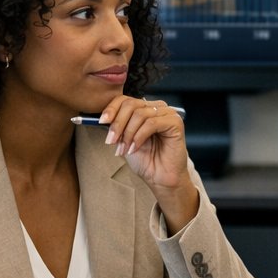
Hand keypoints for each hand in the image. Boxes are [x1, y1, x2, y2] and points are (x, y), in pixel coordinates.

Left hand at [98, 96, 198, 230]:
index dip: (111, 109)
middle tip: (111, 141)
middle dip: (117, 124)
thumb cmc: (145, 160)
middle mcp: (157, 107)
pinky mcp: (175, 122)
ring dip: (128, 134)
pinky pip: (151, 123)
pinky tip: (135, 148)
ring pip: (139, 114)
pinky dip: (139, 137)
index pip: (125, 100)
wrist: (160, 178)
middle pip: (131, 105)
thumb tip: (103, 117)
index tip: (101, 121)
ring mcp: (168, 113)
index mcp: (145, 108)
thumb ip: (117, 125)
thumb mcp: (124, 139)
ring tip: (125, 149)